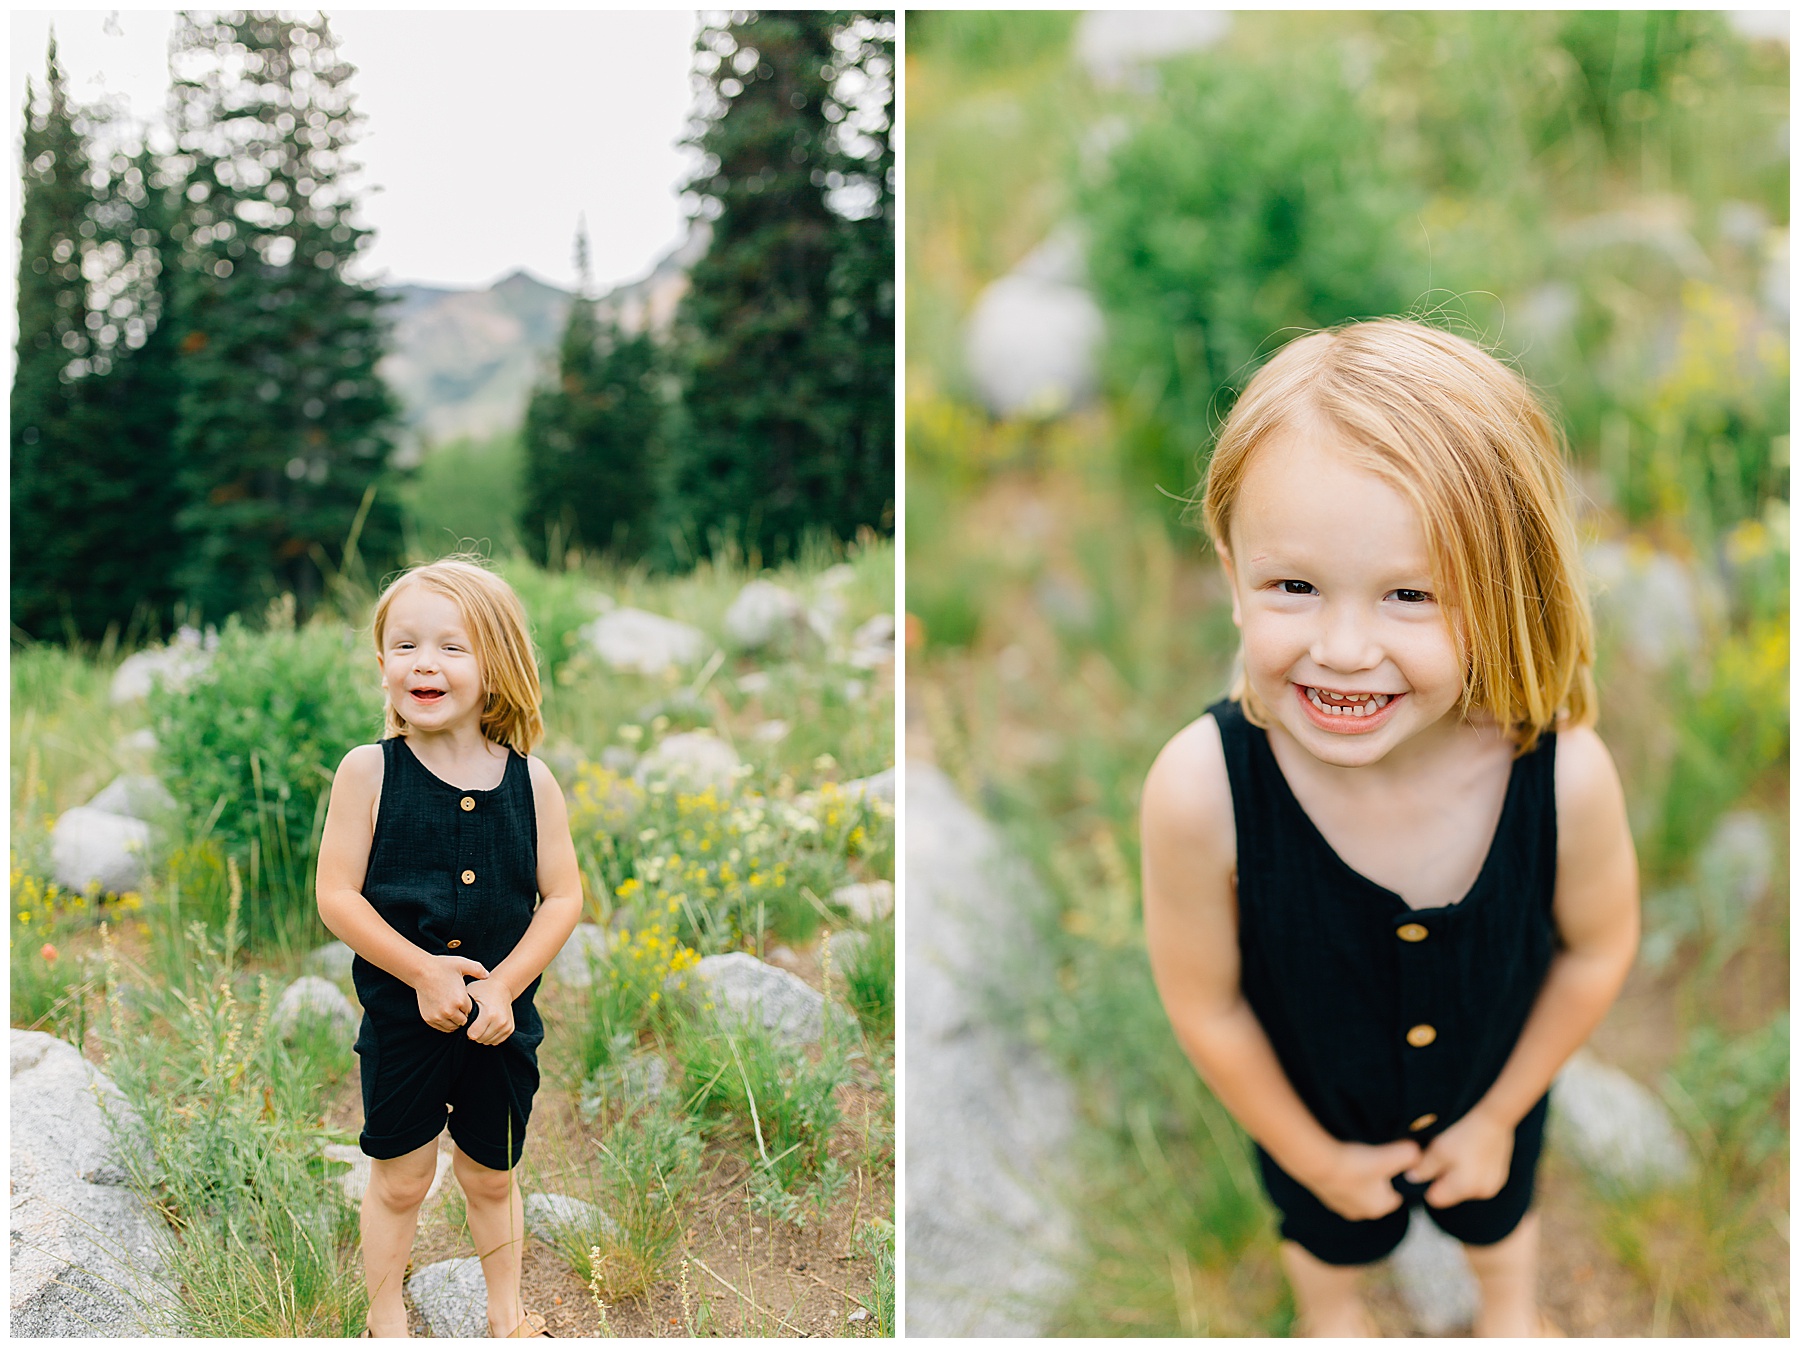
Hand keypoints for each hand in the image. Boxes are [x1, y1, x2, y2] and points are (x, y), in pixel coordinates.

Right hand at [414, 954, 489, 1031]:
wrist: (422, 971)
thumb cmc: (443, 967)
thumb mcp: (463, 964)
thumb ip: (478, 970)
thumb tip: (488, 976)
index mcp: (460, 1000)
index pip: (471, 1012)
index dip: (469, 1006)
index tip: (465, 1000)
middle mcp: (449, 1011)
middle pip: (463, 1021)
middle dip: (463, 1015)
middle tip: (459, 1006)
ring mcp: (438, 1016)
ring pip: (453, 1027)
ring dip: (454, 1021)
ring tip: (452, 1010)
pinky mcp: (429, 1018)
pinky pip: (441, 1028)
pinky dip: (444, 1023)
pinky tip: (444, 1014)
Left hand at [465, 976, 515, 1045]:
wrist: (502, 987)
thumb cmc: (482, 990)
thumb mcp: (470, 994)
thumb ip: (463, 1009)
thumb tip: (457, 1022)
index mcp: (489, 1013)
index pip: (473, 1035)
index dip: (466, 1030)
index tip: (467, 1023)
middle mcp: (500, 1021)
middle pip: (480, 1039)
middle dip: (474, 1034)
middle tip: (474, 1022)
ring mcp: (506, 1026)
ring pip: (488, 1042)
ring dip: (482, 1036)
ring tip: (481, 1023)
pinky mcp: (510, 1029)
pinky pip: (496, 1041)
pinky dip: (490, 1036)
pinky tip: (488, 1026)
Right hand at [1295, 1139, 1421, 1220]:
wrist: (1316, 1162)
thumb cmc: (1355, 1163)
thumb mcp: (1389, 1156)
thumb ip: (1409, 1155)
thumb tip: (1419, 1152)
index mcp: (1379, 1207)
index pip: (1397, 1196)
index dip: (1397, 1178)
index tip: (1393, 1161)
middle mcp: (1359, 1212)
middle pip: (1376, 1193)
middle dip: (1377, 1178)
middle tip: (1374, 1156)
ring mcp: (1338, 1205)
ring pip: (1356, 1190)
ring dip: (1357, 1177)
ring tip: (1355, 1156)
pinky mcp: (1323, 1195)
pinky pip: (1339, 1185)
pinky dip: (1340, 1175)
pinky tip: (1339, 1159)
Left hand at [1406, 1109, 1513, 1206]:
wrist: (1494, 1119)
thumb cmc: (1463, 1134)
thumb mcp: (1438, 1150)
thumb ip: (1423, 1168)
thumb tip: (1412, 1179)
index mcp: (1464, 1188)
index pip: (1436, 1199)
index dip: (1428, 1183)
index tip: (1428, 1166)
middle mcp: (1481, 1192)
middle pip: (1451, 1193)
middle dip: (1444, 1178)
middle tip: (1444, 1155)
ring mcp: (1493, 1185)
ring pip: (1465, 1186)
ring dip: (1459, 1175)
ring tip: (1460, 1151)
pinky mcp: (1501, 1176)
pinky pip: (1479, 1180)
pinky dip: (1472, 1171)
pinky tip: (1472, 1152)